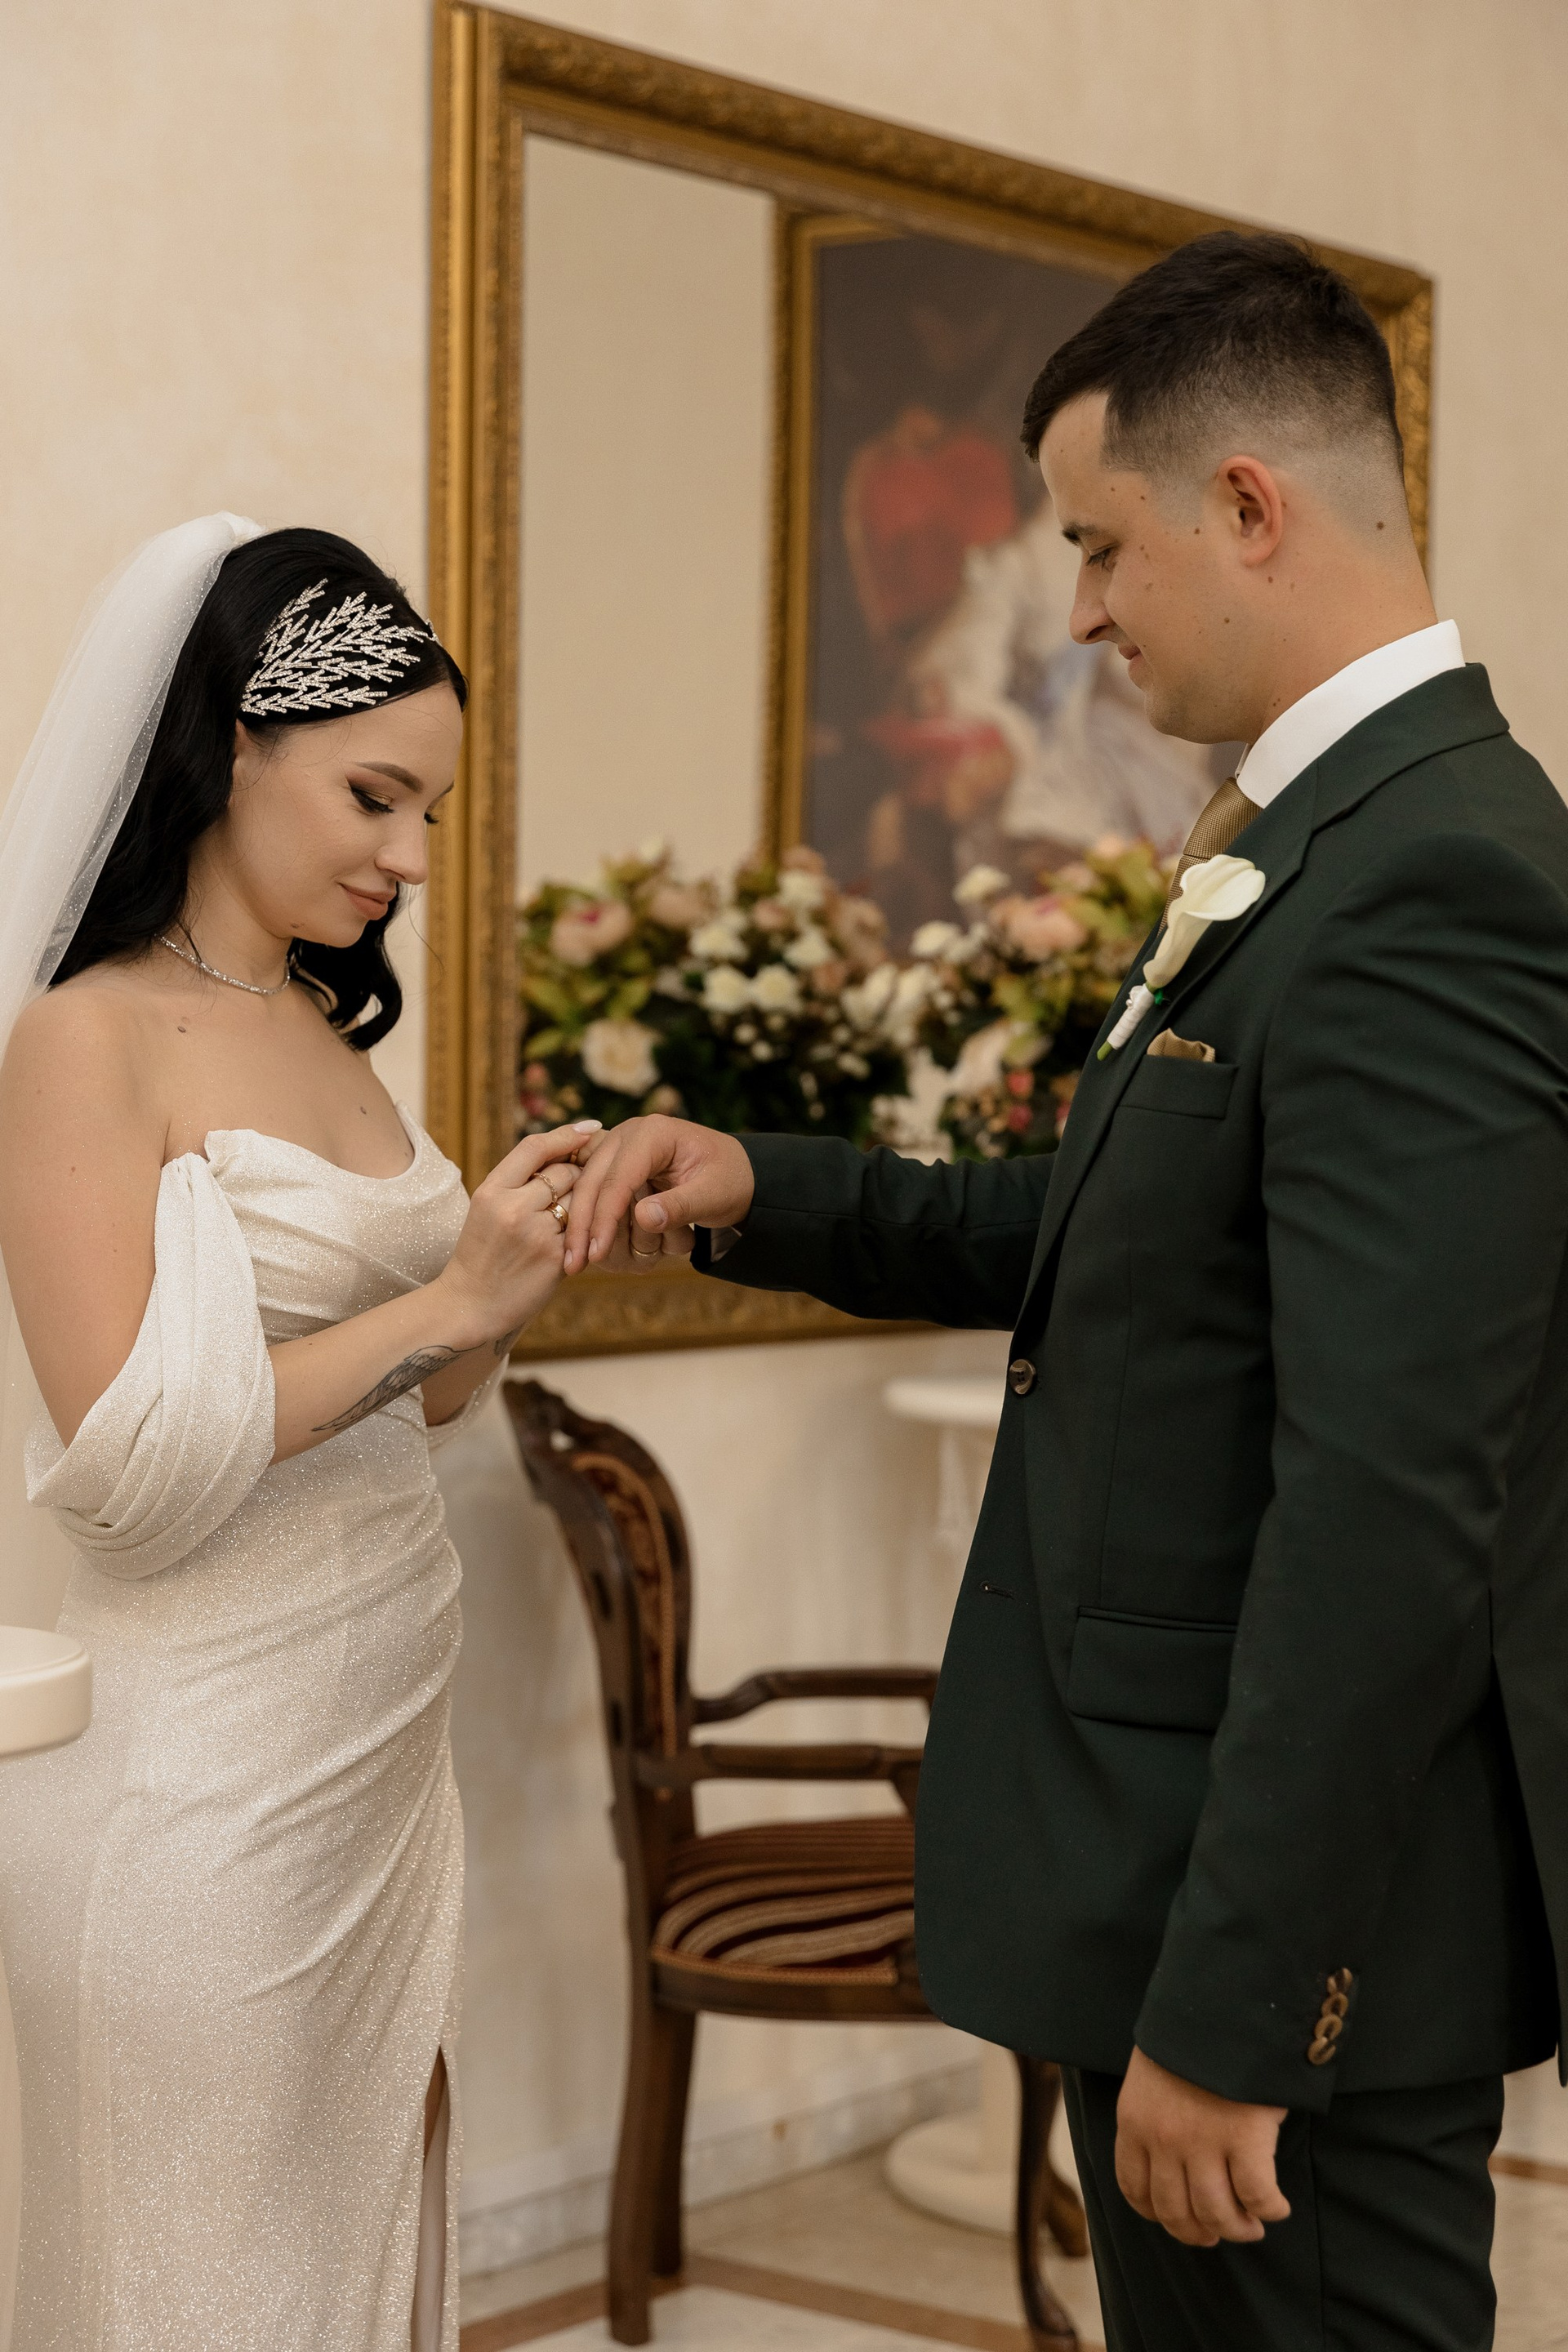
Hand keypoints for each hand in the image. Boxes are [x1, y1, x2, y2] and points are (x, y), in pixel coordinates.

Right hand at [433, 1124, 593, 1344]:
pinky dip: (588, 1230)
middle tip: (587, 1182)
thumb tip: (563, 1154)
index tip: (589, 1128)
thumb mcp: (487, 1209)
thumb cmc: (482, 1254)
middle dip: (579, 1175)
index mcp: (491, 1191)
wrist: (470, 1304)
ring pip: (580, 1199)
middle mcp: (512, 1208)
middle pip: (565, 1172)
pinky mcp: (555, 1258)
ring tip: (583, 1210)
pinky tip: (585, 1236)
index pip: (534, 1147)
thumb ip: (518, 1183)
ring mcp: (535, 1233)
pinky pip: (584, 1230)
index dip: (565, 1134)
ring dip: (586, 1203)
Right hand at [562, 1116, 754, 1275]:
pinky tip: (591, 1252)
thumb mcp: (714, 1195)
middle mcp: (627, 1137)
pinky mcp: (615, 1169)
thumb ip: (681, 1206)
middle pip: (591, 1183)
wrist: (736, 1172)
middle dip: (583, 1226)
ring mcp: (617, 1152)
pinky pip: (597, 1197)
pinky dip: (596, 1224)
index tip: (596, 1252)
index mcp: (653, 1133)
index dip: (605, 1218)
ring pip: (587, 1192)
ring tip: (590, 1262)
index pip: (619, 1178)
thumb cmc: (730, 1180)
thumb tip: (643, 1218)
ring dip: (591, 1228)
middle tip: (574, 1267)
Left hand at [1114, 2048, 1289, 2247]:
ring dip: (1236, 2229)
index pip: (1135, 2188)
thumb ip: (1155, 2115)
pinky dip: (1269, 2209)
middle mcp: (1163, 2139)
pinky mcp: (1245, 2137)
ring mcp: (1203, 2142)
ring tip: (1252, 2226)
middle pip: (1175, 2212)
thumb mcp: (1152, 2074)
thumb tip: (1172, 2158)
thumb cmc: (1190, 2034)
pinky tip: (1277, 2207)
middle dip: (1198, 2233)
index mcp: (1134, 2121)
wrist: (1222, 2001)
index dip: (1157, 2214)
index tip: (1180, 2220)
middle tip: (1219, 2233)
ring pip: (1216, 2213)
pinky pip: (1257, 2195)